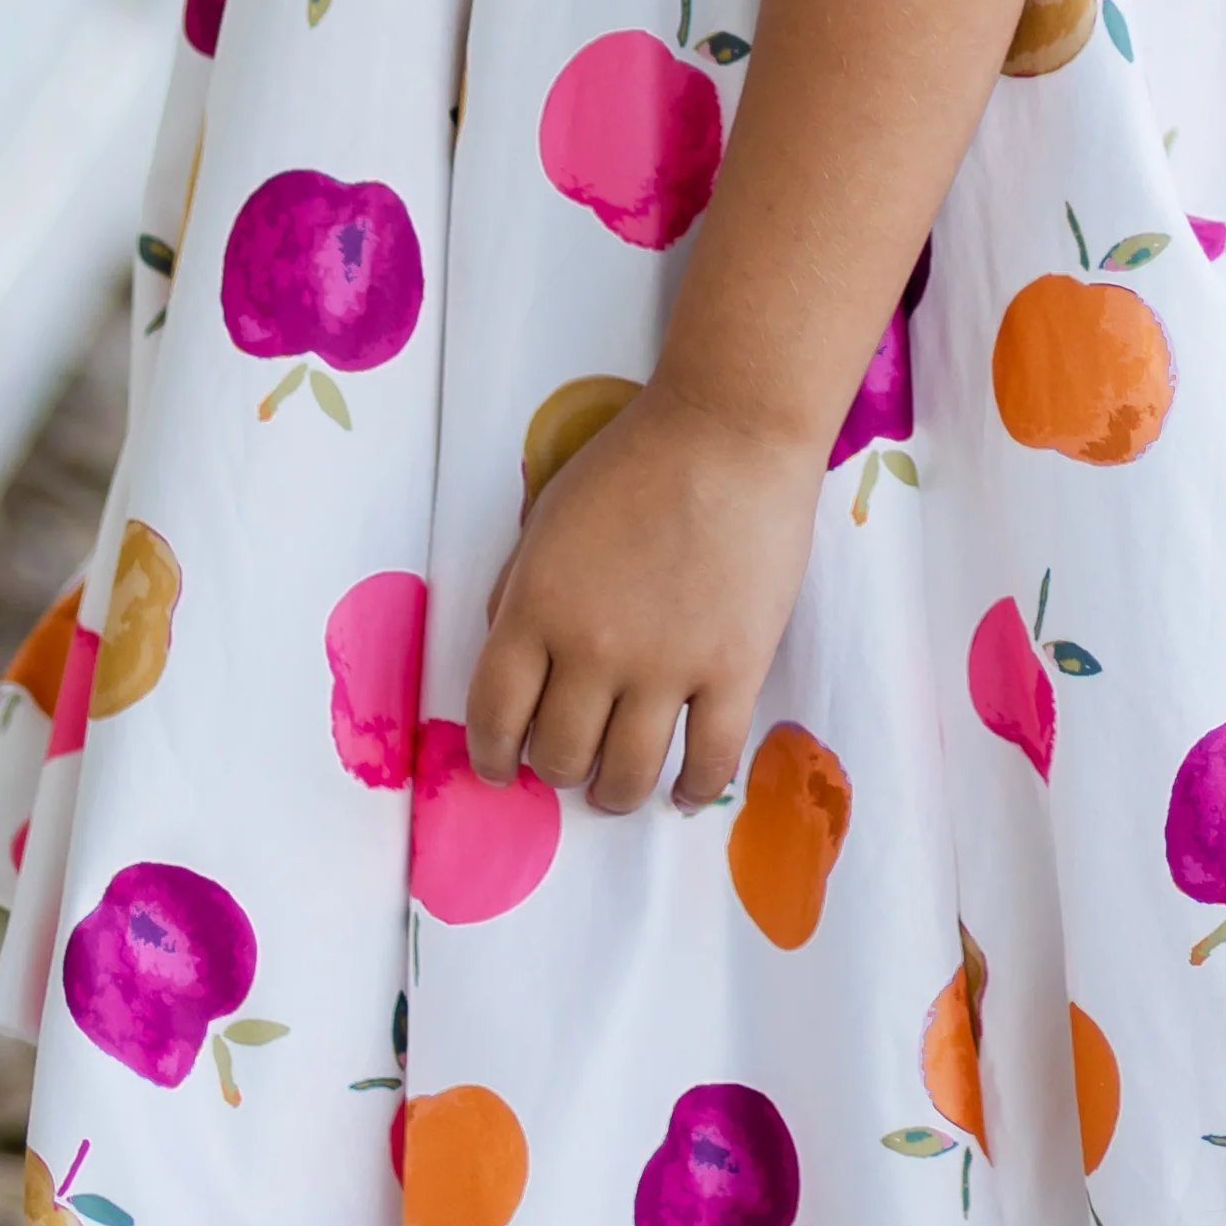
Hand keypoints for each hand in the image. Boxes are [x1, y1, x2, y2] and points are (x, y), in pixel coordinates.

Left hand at [463, 379, 818, 817]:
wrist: (729, 432)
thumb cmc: (633, 463)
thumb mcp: (546, 521)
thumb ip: (520, 594)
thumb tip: (512, 666)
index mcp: (535, 609)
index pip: (494, 716)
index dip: (492, 757)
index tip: (503, 769)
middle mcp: (592, 650)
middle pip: (559, 755)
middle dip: (557, 770)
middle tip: (572, 762)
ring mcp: (665, 667)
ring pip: (625, 774)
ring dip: (614, 793)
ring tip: (618, 787)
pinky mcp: (733, 671)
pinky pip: (709, 761)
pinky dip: (692, 789)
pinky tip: (685, 790)